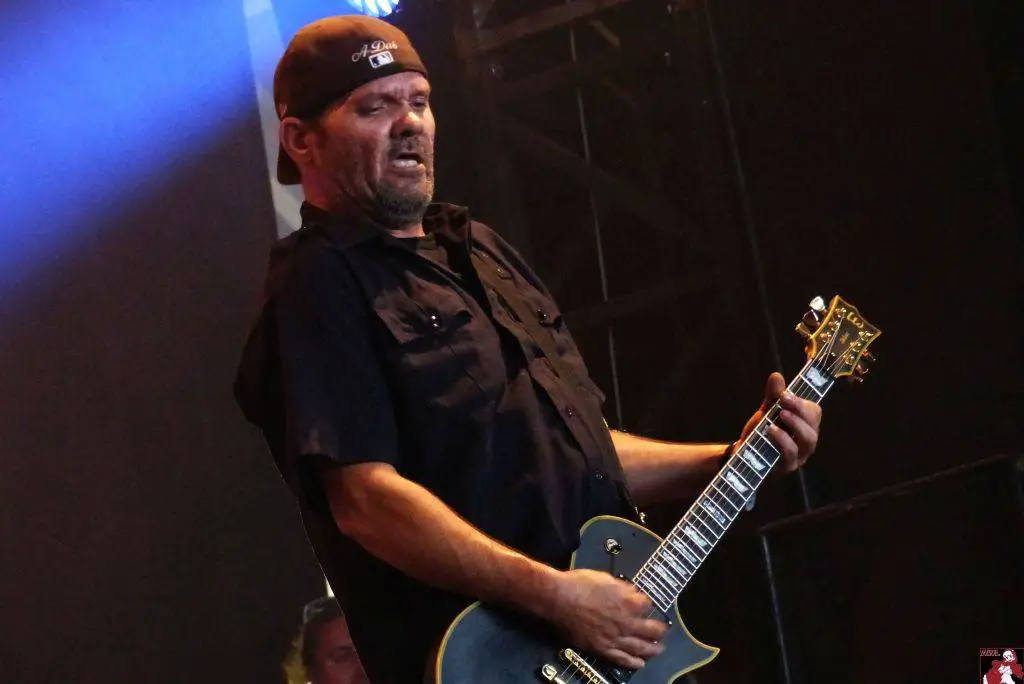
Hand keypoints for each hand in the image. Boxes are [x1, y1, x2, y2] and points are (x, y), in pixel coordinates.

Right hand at [541, 569, 667, 669]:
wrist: (558, 598)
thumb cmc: (580, 584)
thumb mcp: (605, 578)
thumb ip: (622, 588)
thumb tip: (632, 592)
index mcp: (628, 602)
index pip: (647, 605)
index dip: (648, 604)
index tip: (647, 604)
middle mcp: (625, 622)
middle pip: (650, 630)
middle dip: (659, 631)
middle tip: (663, 631)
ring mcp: (615, 637)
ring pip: (639, 647)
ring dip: (652, 649)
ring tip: (659, 650)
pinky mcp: (602, 647)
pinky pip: (621, 658)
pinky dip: (633, 662)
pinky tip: (640, 663)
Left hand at [739, 372, 821, 471]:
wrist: (741, 453)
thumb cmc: (760, 432)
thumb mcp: (766, 411)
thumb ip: (773, 396)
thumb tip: (777, 375)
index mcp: (804, 426)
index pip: (814, 413)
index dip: (802, 402)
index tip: (785, 393)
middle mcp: (805, 442)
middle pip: (814, 426)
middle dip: (801, 410)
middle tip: (784, 400)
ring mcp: (799, 456)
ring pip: (809, 440)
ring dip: (795, 424)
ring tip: (780, 414)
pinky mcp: (786, 466)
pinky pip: (791, 454)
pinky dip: (783, 440)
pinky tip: (770, 430)